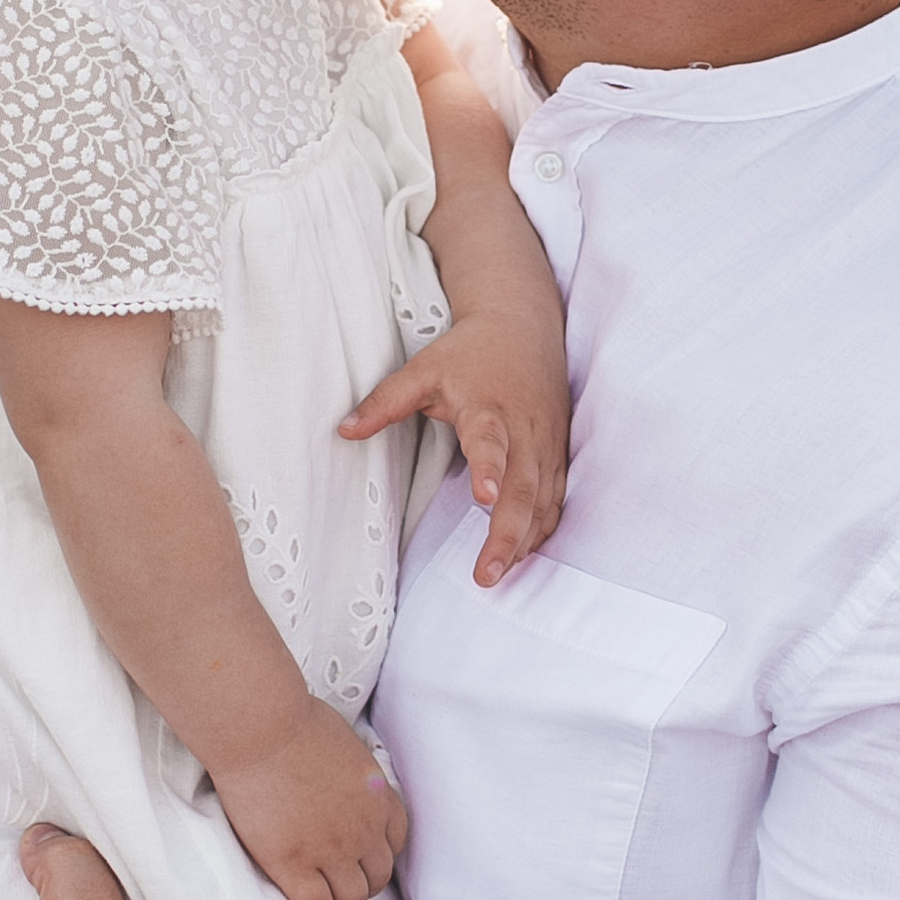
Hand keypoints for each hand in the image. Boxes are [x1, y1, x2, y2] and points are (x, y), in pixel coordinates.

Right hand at [209, 700, 408, 899]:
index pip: (396, 839)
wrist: (262, 731)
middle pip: (379, 874)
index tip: (369, 858)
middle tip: (352, 887)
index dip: (382, 853)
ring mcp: (331, 852)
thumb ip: (350, 768)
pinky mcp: (295, 867)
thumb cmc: (294, 722)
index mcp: (378, 796)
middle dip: (368, 884)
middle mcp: (363, 829)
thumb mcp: (344, 741)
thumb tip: (342, 771)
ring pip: (354, 899)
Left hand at [340, 301, 570, 586]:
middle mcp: (523, 430)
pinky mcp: (557, 452)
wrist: (525, 325)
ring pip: (542, 500)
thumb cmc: (470, 351)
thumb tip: (343, 431)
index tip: (484, 498)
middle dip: (507, 534)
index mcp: (487, 409)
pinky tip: (524, 551)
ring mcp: (545, 443)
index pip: (490, 443)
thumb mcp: (423, 370)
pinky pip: (555, 497)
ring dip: (525, 539)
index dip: (490, 470)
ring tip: (500, 574)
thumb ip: (385, 402)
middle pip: (523, 488)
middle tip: (486, 575)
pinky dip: (542, 527)